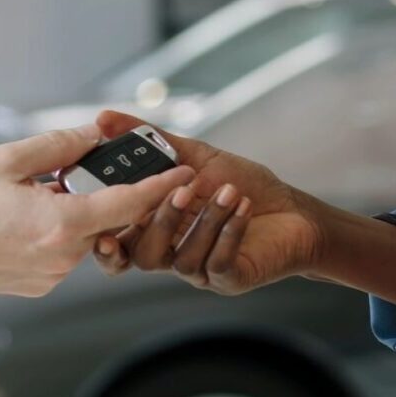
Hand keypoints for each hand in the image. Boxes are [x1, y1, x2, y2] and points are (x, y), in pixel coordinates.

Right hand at [0, 123, 194, 296]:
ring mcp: (50, 277)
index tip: (186, 172)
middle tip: (67, 170)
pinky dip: (54, 232)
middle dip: (96, 192)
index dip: (161, 186)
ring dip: (71, 212)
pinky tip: (18, 219)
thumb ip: (59, 145)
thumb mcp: (7, 160)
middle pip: (104, 218)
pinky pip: (61, 253)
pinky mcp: (37, 286)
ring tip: (29, 195)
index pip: (128, 203)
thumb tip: (94, 135)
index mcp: (61, 224)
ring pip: (83, 235)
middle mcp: (62, 258)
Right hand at [93, 111, 322, 294]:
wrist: (294, 210)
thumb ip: (148, 141)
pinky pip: (218, 262)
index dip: (105, 248)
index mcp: (156, 229)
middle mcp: (172, 254)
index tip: (102, 234)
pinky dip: (229, 231)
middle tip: (182, 190)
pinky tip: (242, 207)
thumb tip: (102, 118)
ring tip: (228, 190)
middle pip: (144, 255)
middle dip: (161, 222)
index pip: (118, 246)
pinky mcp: (229, 278)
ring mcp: (200, 271)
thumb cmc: (242, 184)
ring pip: (183, 259)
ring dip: (207, 220)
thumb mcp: (193, 157)